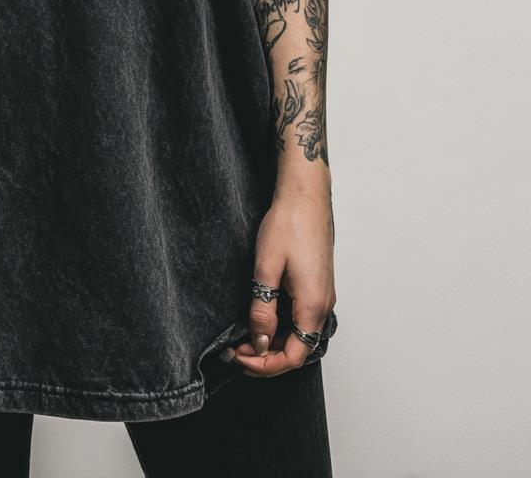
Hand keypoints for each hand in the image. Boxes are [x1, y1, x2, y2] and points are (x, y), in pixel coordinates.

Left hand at [229, 187, 335, 377]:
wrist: (305, 196)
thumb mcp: (266, 268)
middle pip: (298, 349)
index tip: (239, 357)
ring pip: (300, 335)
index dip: (265, 365)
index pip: (293, 356)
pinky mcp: (318, 286)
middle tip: (235, 350)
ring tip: (244, 337)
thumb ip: (263, 309)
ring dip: (274, 342)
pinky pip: (302, 318)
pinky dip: (282, 327)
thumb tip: (260, 342)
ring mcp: (323, 295)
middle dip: (266, 357)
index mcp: (313, 305)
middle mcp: (324, 305)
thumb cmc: (288, 224)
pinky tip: (262, 319)